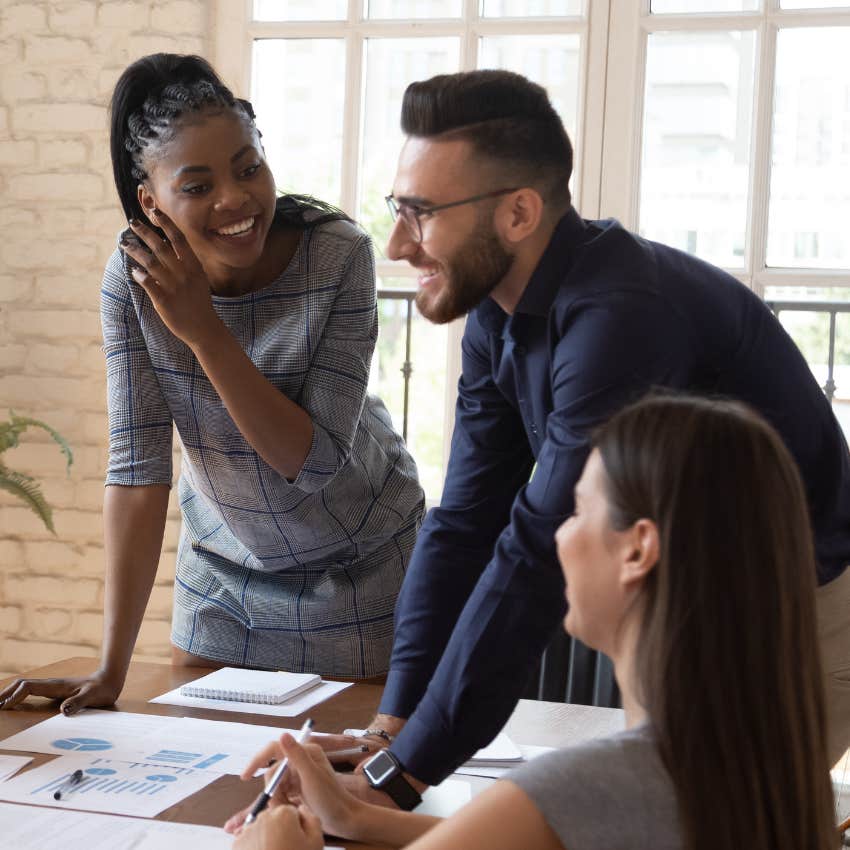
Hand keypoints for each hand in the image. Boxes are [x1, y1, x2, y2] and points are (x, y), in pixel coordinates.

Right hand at [0, 668, 122, 714]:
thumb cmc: (102, 689)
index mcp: (56, 686)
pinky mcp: (55, 691)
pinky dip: (19, 695)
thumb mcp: (92, 696)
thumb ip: (78, 702)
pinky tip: (15, 703)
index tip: (4, 707)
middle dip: (5, 693)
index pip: (28, 688)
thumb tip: (63, 710)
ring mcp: (52, 687)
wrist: (110, 680)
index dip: (15, 696)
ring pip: (25, 687)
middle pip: (22, 684)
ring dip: (10, 693)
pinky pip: (31, 691)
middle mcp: (51, 685)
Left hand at [121, 211, 220, 348]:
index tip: (154, 211)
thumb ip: (187, 263)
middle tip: (132, 222)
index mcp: (194, 266)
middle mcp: (184, 274)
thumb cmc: (199, 302)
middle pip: (161, 247)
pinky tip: (133, 271)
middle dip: (145, 232)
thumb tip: (171, 247)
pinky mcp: (164, 301)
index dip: (166, 223)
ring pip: (151, 263)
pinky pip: (148, 284)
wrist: (204, 328)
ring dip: (136, 251)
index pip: (178, 239)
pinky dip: (139, 276)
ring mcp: (174, 287)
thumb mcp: (199, 279)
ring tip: (124, 244)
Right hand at [225, 733, 384, 838]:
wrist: (344, 819)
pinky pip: (280, 793)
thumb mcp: (312, 777)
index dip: (258, 760)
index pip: (275, 749)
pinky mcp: (298, 788)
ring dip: (276, 798)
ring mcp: (299, 775)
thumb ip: (297, 755)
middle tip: (278, 803)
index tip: (245, 776)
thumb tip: (283, 735)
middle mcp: (301, 761)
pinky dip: (279, 801)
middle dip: (273, 789)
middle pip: (273, 771)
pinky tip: (285, 808)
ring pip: (275, 784)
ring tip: (287, 808)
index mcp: (306, 752)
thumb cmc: (331, 798)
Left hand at [232, 803, 322, 849]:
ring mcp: (247, 831)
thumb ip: (312, 820)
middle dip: (281, 832)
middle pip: (276, 819)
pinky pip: (249, 842)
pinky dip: (255, 849)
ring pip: (262, 830)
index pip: (293, 812)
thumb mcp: (315, 843)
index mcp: (283, 813)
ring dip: (267, 840)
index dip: (297, 828)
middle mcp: (263, 817)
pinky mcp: (237, 846)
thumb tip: (303, 810)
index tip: (297, 841)